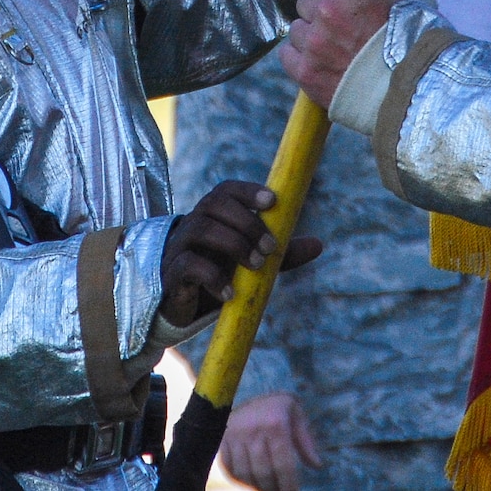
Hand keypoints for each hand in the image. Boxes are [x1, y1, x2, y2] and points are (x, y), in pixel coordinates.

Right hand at [159, 181, 321, 327]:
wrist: (182, 301)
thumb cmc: (220, 269)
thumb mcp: (252, 260)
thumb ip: (281, 252)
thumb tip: (318, 245)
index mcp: (214, 213)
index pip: (227, 190)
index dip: (249, 191)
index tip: (273, 201)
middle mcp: (194, 222)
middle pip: (214, 205)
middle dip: (247, 222)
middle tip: (270, 247)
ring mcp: (179, 246)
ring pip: (201, 229)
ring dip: (233, 244)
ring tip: (256, 266)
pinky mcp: (172, 273)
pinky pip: (188, 265)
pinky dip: (213, 277)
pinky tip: (231, 292)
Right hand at [220, 391, 322, 490]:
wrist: (246, 393)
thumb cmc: (276, 407)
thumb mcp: (295, 415)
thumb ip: (306, 441)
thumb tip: (317, 465)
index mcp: (275, 423)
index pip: (283, 463)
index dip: (288, 483)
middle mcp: (253, 429)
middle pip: (263, 472)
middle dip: (273, 488)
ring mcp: (235, 435)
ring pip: (245, 474)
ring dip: (256, 486)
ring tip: (267, 489)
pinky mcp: (222, 441)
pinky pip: (230, 469)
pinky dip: (241, 480)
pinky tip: (251, 481)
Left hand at [278, 0, 409, 108]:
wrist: (415, 90)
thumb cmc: (416, 42)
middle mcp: (328, 8)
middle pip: (305, 0)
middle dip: (320, 11)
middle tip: (341, 26)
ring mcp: (313, 41)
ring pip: (297, 29)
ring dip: (312, 36)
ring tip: (335, 50)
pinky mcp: (305, 70)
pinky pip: (288, 55)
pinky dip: (301, 58)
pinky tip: (322, 64)